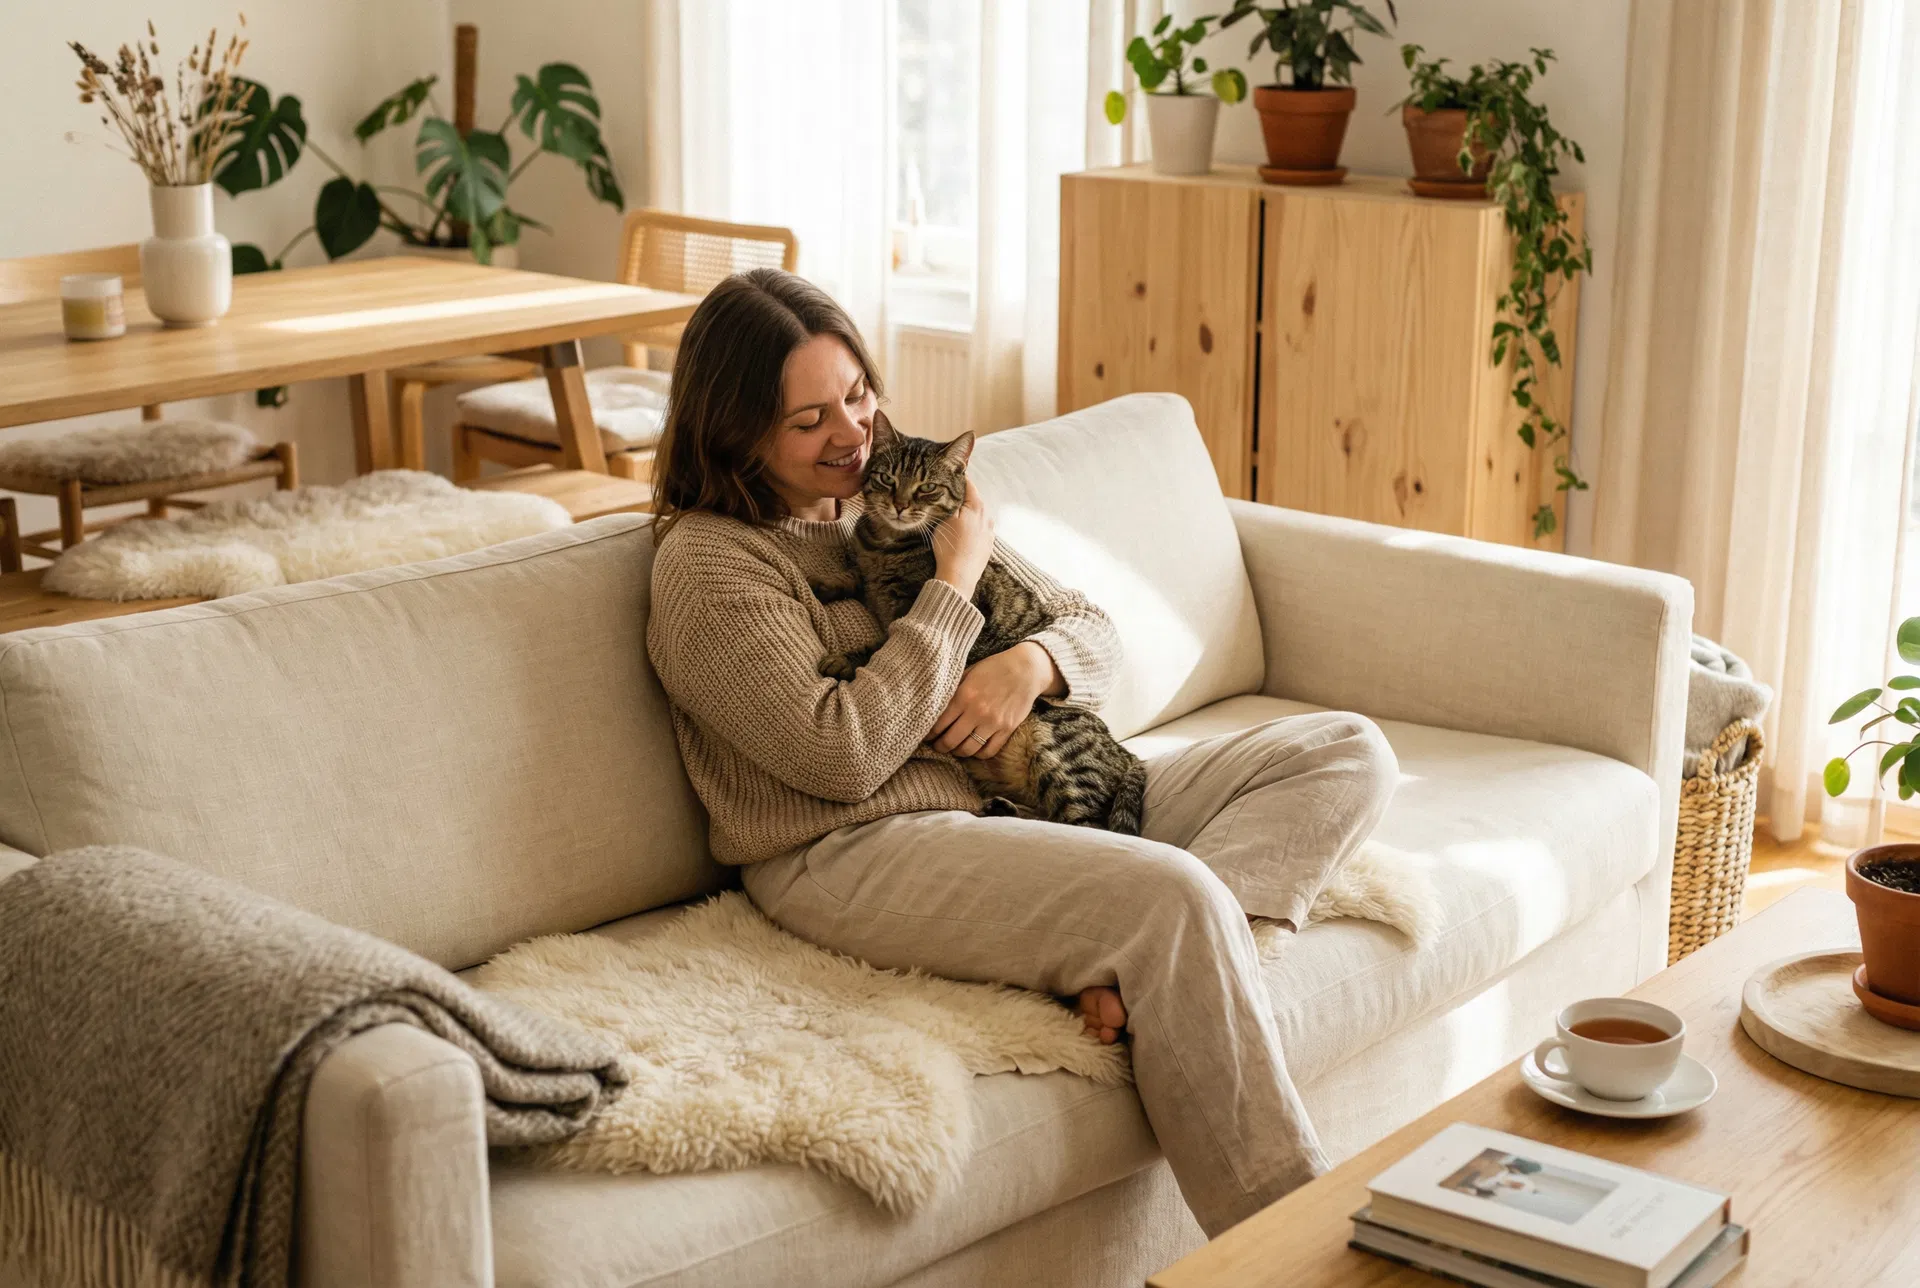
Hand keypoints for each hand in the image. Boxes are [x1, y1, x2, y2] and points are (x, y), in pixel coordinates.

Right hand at [931, 479, 993, 599]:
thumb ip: (951, 503)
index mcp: (977, 507)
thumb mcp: (944, 520)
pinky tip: (963, 534)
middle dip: (963, 498)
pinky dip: (972, 529)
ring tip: (954, 517)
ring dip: (968, 514)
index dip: (958, 479)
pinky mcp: (988, 547)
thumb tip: (953, 490)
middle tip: (948, 496)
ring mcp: (989, 533)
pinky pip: (980, 531)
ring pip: (978, 517)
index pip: (969, 485)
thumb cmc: (949, 547)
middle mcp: (987, 518)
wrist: (959, 576)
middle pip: (974, 501)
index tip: (950, 475)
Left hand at [931, 641, 1059, 758]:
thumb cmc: (994, 668)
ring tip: (953, 748)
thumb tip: (933, 705)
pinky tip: (973, 748)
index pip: (939, 724)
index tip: (926, 736)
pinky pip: (988, 751)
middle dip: (940, 746)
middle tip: (937, 746)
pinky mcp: (1007, 729)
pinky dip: (978, 753)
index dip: (929, 733)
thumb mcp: (968, 672)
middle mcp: (977, 711)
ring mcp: (993, 722)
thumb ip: (952, 689)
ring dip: (957, 752)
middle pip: (951, 740)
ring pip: (968, 749)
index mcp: (964, 696)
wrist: (1025, 669)